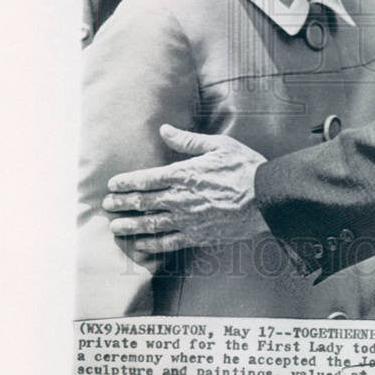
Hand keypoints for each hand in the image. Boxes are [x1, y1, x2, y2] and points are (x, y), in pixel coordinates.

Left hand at [102, 125, 267, 253]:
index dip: (125, 182)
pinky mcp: (198, 236)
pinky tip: (140, 245)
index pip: (146, 179)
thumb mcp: (218, 145)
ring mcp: (188, 220)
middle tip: (107, 205)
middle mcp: (180, 199)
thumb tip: (164, 129)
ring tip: (115, 227)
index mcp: (184, 174)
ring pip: (151, 225)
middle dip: (122, 204)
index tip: (112, 184)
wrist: (266, 197)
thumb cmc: (244, 167)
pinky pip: (169, 243)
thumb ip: (188, 141)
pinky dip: (151, 245)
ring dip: (130, 226)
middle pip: (142, 203)